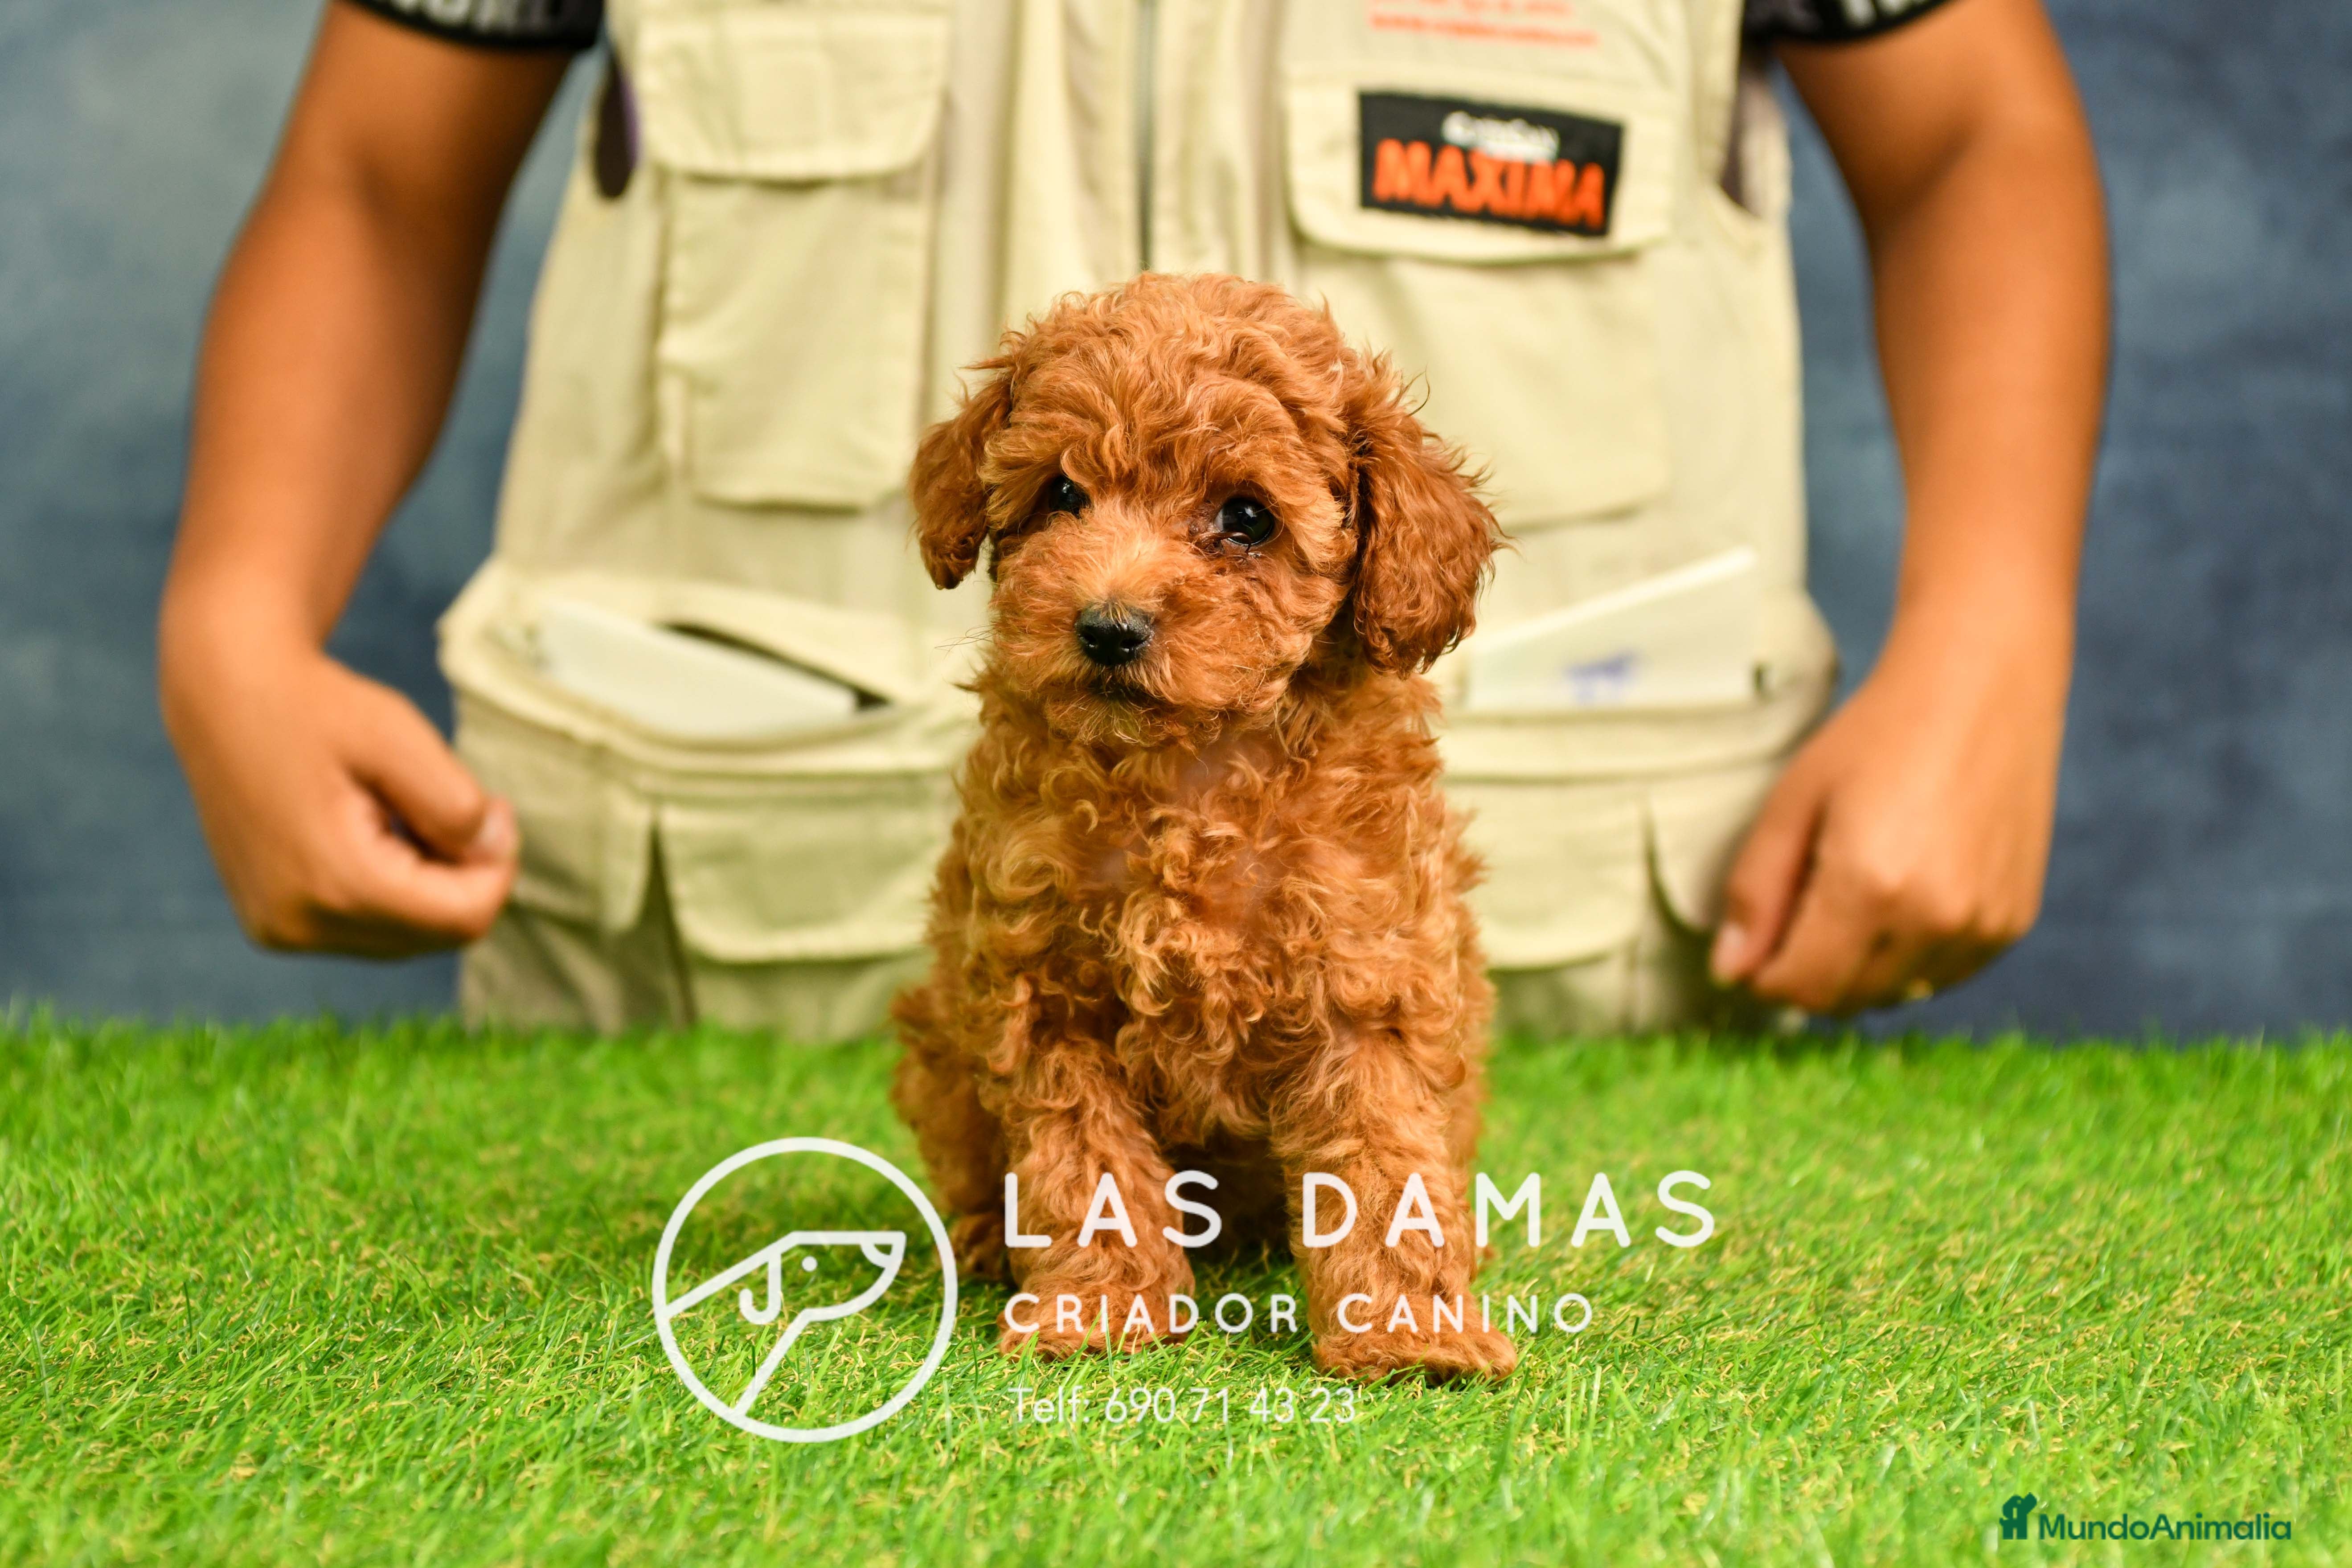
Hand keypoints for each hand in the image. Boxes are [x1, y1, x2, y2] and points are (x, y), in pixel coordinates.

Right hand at [160, 631, 517, 956]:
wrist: (225, 697)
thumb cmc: (316, 708)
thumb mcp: (398, 737)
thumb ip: (457, 805)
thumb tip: (492, 853)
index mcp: (335, 884)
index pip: (464, 918)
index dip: (498, 866)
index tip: (494, 807)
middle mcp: (300, 925)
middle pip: (437, 935)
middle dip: (463, 876)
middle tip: (451, 805)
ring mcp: (280, 931)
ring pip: (406, 938)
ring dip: (428, 885)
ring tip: (402, 814)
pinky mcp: (273, 926)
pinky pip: (366, 929)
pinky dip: (392, 891)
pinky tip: (373, 833)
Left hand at [1707, 618, 2067, 1014]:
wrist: (1981, 687)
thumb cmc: (1877, 734)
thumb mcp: (1793, 802)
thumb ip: (1756, 891)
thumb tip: (1730, 972)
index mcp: (1870, 887)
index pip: (1800, 987)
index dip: (1764, 975)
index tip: (1755, 945)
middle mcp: (1934, 919)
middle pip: (1844, 999)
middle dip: (1807, 974)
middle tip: (1800, 911)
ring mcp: (1982, 926)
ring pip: (1893, 994)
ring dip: (1859, 968)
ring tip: (1856, 891)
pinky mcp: (2012, 922)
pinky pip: (1941, 975)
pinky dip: (1910, 956)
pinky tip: (1903, 895)